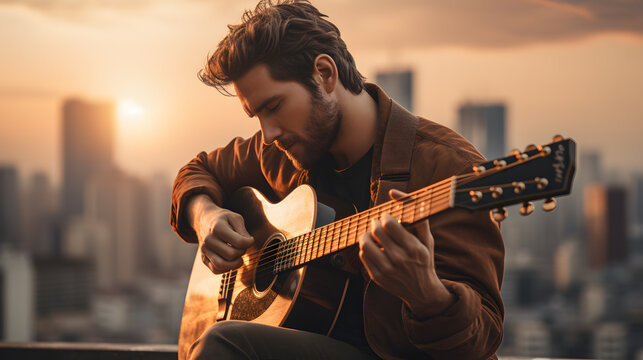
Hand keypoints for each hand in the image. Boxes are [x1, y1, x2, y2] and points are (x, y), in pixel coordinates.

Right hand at [188, 195, 253, 273]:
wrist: (204, 220)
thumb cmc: (224, 220)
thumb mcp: (235, 218)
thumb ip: (243, 231)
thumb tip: (248, 243)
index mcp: (217, 227)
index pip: (239, 242)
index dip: (249, 242)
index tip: (250, 239)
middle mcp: (208, 240)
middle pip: (231, 255)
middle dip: (242, 252)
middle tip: (242, 247)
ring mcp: (204, 250)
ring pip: (221, 265)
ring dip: (234, 264)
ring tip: (238, 257)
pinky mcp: (203, 258)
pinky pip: (216, 270)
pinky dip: (226, 269)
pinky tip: (231, 260)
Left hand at [358, 189, 454, 317]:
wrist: (423, 292)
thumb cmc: (424, 260)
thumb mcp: (427, 239)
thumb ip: (416, 214)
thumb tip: (395, 192)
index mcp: (413, 248)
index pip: (389, 224)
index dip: (385, 217)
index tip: (387, 218)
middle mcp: (400, 259)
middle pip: (376, 231)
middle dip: (375, 223)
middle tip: (378, 224)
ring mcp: (387, 270)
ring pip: (365, 243)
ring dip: (367, 234)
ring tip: (373, 234)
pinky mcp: (377, 277)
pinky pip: (363, 256)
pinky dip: (366, 248)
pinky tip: (374, 247)